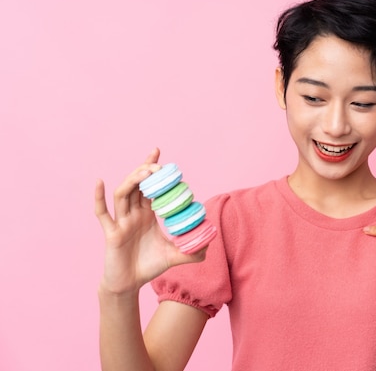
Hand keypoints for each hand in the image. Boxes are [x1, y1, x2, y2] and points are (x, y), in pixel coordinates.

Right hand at [95, 148, 206, 294]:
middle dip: (146, 172)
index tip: (162, 157)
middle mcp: (132, 214)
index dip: (154, 171)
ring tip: (145, 172)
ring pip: (123, 194)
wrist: (130, 284)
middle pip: (136, 185)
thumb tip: (210, 243)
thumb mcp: (175, 257)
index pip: (150, 187)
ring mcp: (120, 222)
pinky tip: (100, 182)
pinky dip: (99, 197)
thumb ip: (193, 251)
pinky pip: (102, 213)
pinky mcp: (111, 233)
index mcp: (146, 215)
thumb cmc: (149, 267)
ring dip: (133, 181)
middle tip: (158, 165)